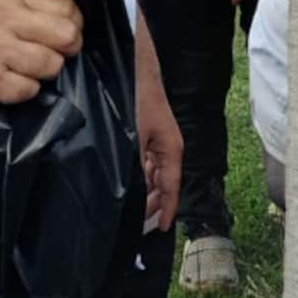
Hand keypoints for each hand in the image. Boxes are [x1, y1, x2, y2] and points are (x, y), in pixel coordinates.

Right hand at [0, 0, 82, 102]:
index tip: (63, 33)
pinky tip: (9, 80)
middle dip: (67, 50)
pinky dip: (25, 89)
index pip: (66, 8)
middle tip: (52, 53)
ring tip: (25, 67)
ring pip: (52, 66)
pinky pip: (30, 90)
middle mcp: (4, 20)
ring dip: (44, 72)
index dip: (74, 24)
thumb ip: (32, 6)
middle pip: (67, 37)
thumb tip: (72, 23)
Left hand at [139, 74, 182, 230]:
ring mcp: (156, 141)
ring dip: (143, 190)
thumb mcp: (135, 136)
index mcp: (171, 150)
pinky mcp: (146, 134)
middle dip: (153, 204)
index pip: (172, 187)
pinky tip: (125, 181)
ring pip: (152, 174)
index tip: (163, 228)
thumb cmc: (139, 99)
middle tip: (139, 223)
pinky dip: (138, 175)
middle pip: (163, 184)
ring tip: (130, 207)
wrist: (138, 68)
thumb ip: (135, 166)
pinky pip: (144, 163)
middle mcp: (166, 148)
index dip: (168, 210)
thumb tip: (132, 192)